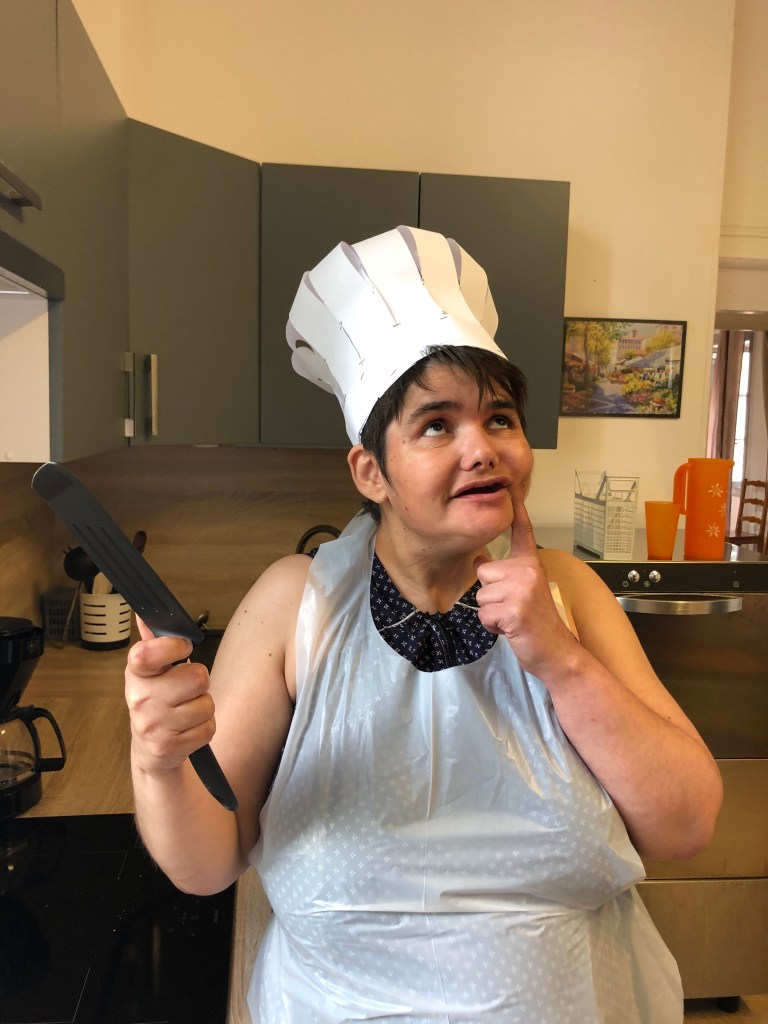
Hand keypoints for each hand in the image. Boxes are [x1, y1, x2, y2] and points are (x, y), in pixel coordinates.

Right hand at [125, 617, 215, 775]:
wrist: (150, 749)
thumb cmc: (157, 701)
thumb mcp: (150, 671)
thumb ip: (153, 641)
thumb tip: (146, 612)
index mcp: (137, 673)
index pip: (150, 652)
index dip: (174, 646)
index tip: (183, 647)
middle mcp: (141, 699)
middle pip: (198, 677)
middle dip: (200, 682)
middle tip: (187, 689)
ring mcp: (154, 725)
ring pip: (207, 704)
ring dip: (203, 707)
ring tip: (186, 711)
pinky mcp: (169, 747)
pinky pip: (208, 728)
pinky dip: (205, 729)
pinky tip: (188, 729)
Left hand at [473, 492, 576, 676]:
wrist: (557, 652)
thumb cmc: (537, 624)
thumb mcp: (522, 592)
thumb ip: (504, 576)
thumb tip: (478, 561)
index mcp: (531, 565)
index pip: (523, 534)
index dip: (517, 513)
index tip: (512, 493)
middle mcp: (528, 571)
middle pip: (484, 572)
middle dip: (490, 594)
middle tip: (513, 608)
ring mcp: (522, 589)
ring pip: (481, 596)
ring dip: (491, 613)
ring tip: (512, 619)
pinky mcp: (514, 608)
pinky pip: (484, 614)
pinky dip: (492, 626)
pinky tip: (511, 629)